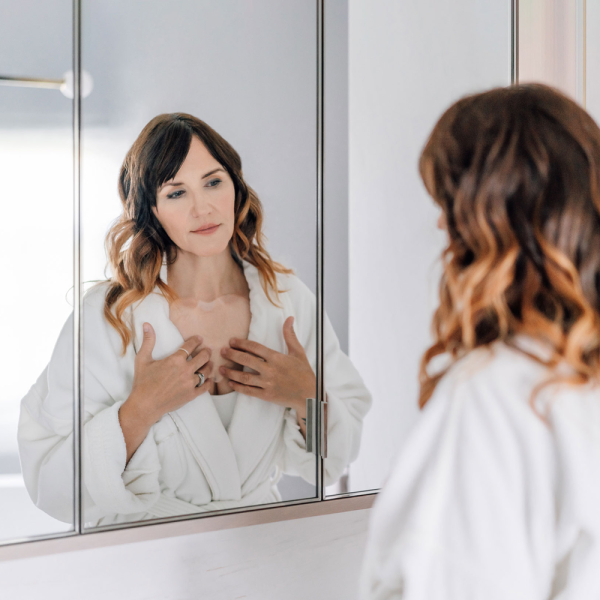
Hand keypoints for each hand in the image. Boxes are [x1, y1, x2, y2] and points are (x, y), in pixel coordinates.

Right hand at [119, 322, 212, 462]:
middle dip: (206, 352)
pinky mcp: (192, 395)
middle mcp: (186, 370)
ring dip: (209, 365)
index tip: (199, 339)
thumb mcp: (142, 359)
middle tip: (207, 350)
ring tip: (209, 363)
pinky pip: (206, 386)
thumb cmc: (143, 382)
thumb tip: (147, 324)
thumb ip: (148, 341)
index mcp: (175, 360)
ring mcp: (190, 383)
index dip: (196, 341)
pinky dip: (209, 382)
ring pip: (207, 371)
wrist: (145, 405)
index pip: (191, 346)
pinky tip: (209, 379)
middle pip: (203, 357)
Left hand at [219, 316, 315, 430]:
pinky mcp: (266, 395)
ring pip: (244, 377)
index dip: (242, 343)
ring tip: (221, 368)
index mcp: (276, 358)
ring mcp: (267, 383)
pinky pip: (248, 391)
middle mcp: (270, 370)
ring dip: (231, 372)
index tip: (232, 341)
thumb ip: (290, 335)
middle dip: (232, 355)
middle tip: (222, 351)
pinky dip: (238, 387)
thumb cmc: (304, 373)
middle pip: (246, 360)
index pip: (255, 348)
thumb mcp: (298, 352)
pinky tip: (231, 383)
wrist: (309, 394)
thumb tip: (289, 318)